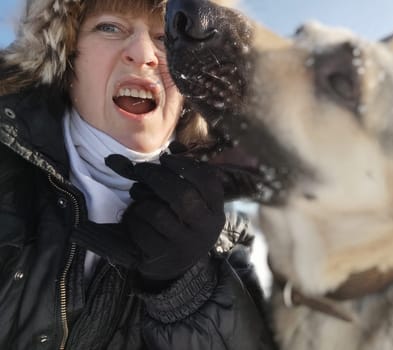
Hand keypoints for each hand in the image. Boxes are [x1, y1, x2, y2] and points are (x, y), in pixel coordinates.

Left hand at [105, 142, 225, 280]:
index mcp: (216, 211)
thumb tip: (174, 146)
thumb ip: (185, 176)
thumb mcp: (194, 203)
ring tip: (136, 194)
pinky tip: (134, 216)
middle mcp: (206, 228)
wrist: (177, 267)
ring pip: (159, 213)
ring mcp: (185, 244)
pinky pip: (142, 231)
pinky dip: (133, 219)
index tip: (167, 159)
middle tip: (141, 170)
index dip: (187, 166)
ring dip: (142, 200)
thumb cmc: (183, 223)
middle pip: (182, 196)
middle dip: (157, 178)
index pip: (208, 183)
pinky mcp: (163, 256)